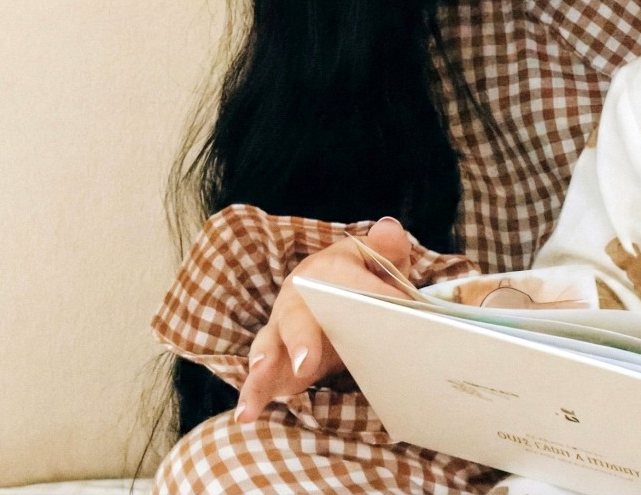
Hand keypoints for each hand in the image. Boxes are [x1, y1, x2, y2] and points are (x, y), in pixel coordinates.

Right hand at [235, 216, 412, 422]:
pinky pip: (262, 377)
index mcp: (328, 268)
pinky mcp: (277, 361)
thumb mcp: (382, 262)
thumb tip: (388, 229)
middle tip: (306, 360)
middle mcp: (298, 296)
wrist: (338, 297)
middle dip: (301, 337)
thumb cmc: (364, 279)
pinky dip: (254, 393)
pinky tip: (248, 412)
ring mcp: (283, 329)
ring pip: (269, 344)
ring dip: (265, 362)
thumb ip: (387, 249)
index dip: (372, 295)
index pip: (350, 280)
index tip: (393, 310)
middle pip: (297, 314)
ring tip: (260, 375)